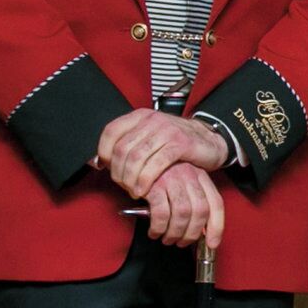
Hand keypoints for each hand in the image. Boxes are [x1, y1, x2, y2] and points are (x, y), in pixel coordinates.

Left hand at [95, 110, 222, 196]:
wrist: (209, 140)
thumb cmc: (175, 143)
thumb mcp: (149, 138)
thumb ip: (128, 145)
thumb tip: (99, 161)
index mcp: (140, 116)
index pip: (111, 131)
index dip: (103, 152)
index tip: (106, 168)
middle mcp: (151, 120)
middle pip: (122, 149)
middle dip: (118, 172)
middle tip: (122, 185)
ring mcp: (166, 130)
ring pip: (137, 158)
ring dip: (130, 179)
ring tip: (132, 190)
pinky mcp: (180, 144)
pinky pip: (156, 164)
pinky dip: (145, 181)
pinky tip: (143, 191)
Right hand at [141, 160, 223, 250]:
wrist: (132, 161)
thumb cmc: (156, 177)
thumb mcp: (179, 184)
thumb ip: (192, 201)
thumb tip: (202, 231)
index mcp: (199, 175)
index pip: (216, 203)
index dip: (216, 227)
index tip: (212, 244)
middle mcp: (189, 175)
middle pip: (200, 211)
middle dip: (192, 234)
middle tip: (182, 242)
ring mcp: (172, 178)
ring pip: (182, 214)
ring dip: (175, 233)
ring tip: (167, 238)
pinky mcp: (154, 184)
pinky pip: (162, 213)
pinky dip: (159, 228)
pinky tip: (154, 231)